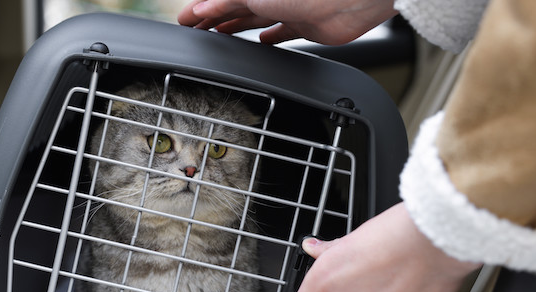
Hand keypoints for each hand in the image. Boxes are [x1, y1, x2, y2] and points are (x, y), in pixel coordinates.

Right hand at [178, 0, 397, 44]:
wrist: (350, 0)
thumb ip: (227, 1)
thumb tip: (201, 6)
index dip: (201, 9)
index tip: (185, 21)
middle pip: (234, 8)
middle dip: (213, 19)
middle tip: (196, 31)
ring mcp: (287, 9)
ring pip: (253, 20)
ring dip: (235, 28)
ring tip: (219, 37)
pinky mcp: (304, 26)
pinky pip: (281, 33)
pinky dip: (268, 39)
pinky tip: (261, 43)